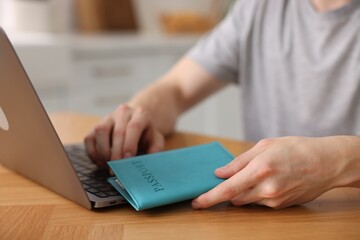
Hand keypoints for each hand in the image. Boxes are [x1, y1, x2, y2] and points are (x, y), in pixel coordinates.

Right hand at [84, 104, 164, 166]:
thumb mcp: (156, 141)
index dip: (130, 144)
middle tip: (117, 170)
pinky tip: (102, 163)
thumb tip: (147, 164)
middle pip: (117, 131)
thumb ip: (155, 151)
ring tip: (109, 166)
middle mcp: (123, 112)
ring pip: (100, 132)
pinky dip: (93, 153)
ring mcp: (107, 118)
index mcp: (141, 114)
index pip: (134, 127)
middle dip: (116, 153)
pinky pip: (89, 139)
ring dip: (103, 152)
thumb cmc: (147, 135)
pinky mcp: (95, 126)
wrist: (137, 124)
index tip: (127, 160)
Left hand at [192, 136, 346, 208]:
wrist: (326, 163)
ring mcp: (275, 200)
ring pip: (246, 201)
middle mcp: (267, 188)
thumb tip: (220, 173)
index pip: (228, 189)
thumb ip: (240, 161)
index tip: (197, 202)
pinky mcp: (281, 206)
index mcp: (260, 169)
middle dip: (225, 192)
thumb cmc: (296, 149)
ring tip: (255, 175)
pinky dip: (255, 194)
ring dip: (242, 192)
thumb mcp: (265, 145)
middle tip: (224, 181)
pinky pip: (259, 202)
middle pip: (234, 198)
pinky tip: (268, 181)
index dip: (210, 198)